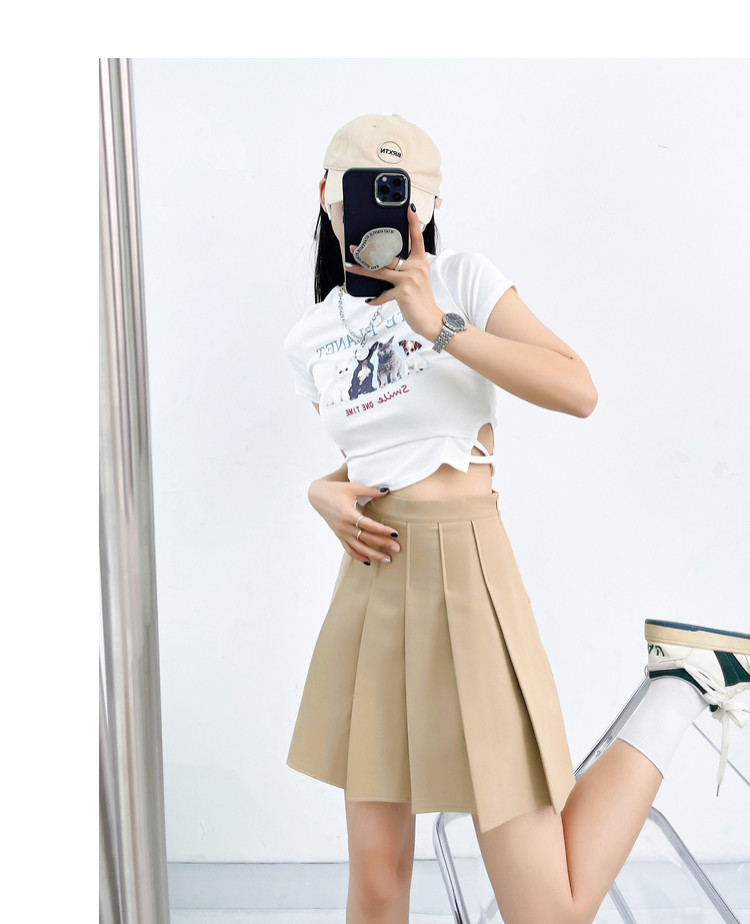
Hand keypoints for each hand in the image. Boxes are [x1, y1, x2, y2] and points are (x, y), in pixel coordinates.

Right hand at [307, 479, 400, 564]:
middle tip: (397, 548)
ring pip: (358, 548)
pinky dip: (359, 556)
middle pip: (366, 538)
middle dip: (383, 544)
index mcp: (348, 514)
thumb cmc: (336, 490)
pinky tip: (369, 561)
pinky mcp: (339, 536)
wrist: (318, 496)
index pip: (368, 525)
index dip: (382, 530)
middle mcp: (344, 526)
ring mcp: (341, 533)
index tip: (395, 533)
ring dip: (373, 554)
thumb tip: (387, 490)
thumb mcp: (353, 487)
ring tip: (387, 559)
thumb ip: (370, 491)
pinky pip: (349, 549)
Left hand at [344, 203, 443, 340]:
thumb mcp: (418, 279)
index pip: (417, 238)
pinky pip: (383, 294)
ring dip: (362, 270)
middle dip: (369, 252)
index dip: (414, 222)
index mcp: (420, 262)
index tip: (410, 208)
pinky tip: (369, 300)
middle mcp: (416, 267)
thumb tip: (388, 262)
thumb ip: (407, 268)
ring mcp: (410, 279)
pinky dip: (375, 299)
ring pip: (381, 271)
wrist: (430, 319)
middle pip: (388, 255)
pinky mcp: (403, 292)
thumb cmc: (421, 299)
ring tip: (349, 267)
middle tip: (353, 248)